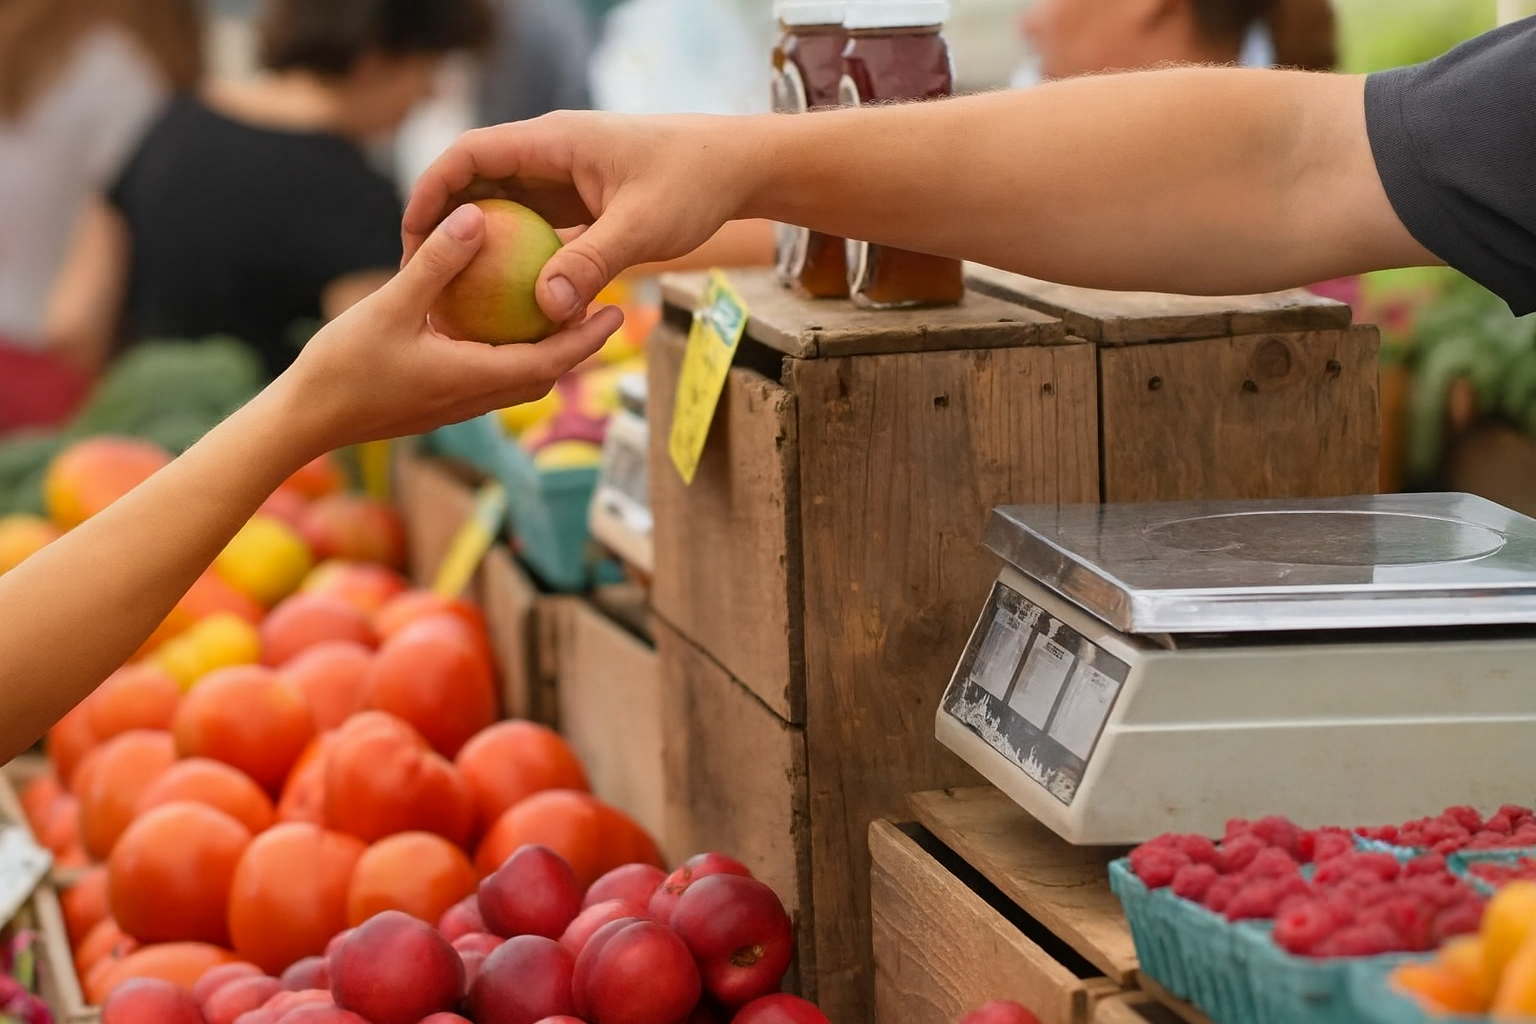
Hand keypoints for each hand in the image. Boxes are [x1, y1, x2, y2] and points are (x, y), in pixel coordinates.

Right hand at [280, 203, 622, 453]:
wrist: (303, 421)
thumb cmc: (343, 366)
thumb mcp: (390, 305)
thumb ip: (437, 262)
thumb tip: (476, 215)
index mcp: (474, 378)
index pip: (550, 362)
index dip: (587, 338)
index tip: (617, 311)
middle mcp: (473, 398)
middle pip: (543, 374)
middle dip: (578, 346)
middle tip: (605, 309)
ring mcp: (454, 405)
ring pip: (517, 380)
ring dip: (545, 352)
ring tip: (561, 314)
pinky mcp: (435, 402)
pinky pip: (487, 377)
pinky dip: (508, 354)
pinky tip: (497, 323)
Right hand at [401, 111, 756, 325]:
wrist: (737, 167)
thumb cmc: (693, 184)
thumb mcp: (642, 227)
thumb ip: (592, 263)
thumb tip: (545, 308)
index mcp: (552, 141)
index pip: (469, 155)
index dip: (432, 192)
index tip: (412, 238)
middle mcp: (550, 154)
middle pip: (476, 181)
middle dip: (444, 223)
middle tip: (422, 277)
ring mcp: (564, 176)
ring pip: (503, 205)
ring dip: (478, 243)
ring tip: (454, 293)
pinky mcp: (580, 200)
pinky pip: (533, 226)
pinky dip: (515, 255)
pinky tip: (507, 300)